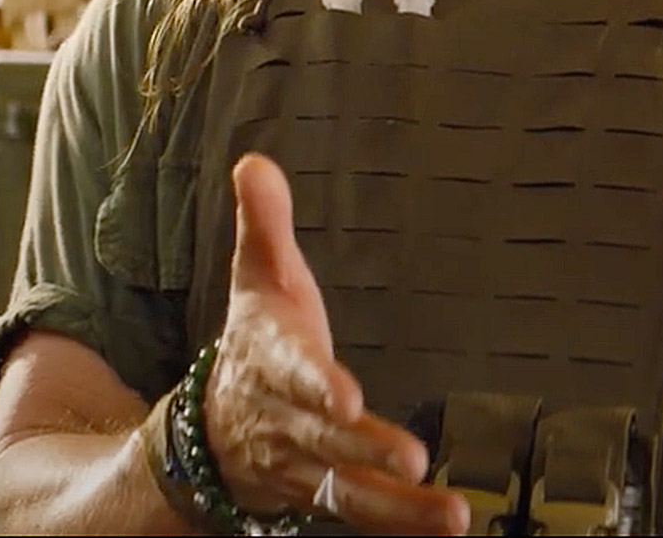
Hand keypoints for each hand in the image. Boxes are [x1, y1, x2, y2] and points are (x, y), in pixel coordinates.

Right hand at [204, 152, 470, 534]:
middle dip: (363, 448)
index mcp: (272, 361)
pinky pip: (363, 516)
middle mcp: (287, 421)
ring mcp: (306, 466)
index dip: (317, 386)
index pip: (294, 374)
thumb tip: (253, 161)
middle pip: (325, 438)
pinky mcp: (326, 495)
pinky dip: (404, 524)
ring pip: (348, 491)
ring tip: (452, 513)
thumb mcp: (257, 277)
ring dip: (398, 507)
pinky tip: (449, 525)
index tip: (345, 396)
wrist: (211, 431)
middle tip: (409, 457)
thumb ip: (263, 223)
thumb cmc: (255, 342)